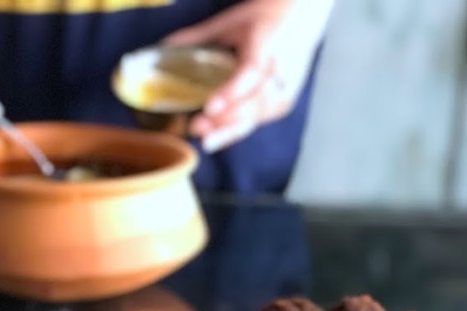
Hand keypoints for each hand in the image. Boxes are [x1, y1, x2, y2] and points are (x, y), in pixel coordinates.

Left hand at [164, 0, 332, 152]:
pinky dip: (238, 130)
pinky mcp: (284, 103)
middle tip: (196, 127)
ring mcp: (285, 89)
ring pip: (257, 117)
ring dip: (229, 131)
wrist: (304, 15)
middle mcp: (280, 71)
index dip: (231, 93)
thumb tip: (162, 47)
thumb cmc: (265, 16)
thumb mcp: (231, 21)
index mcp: (267, 45)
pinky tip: (218, 136)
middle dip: (225, 120)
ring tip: (205, 139)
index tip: (209, 107)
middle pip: (254, 104)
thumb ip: (198, 37)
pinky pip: (259, 121)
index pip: (250, 74)